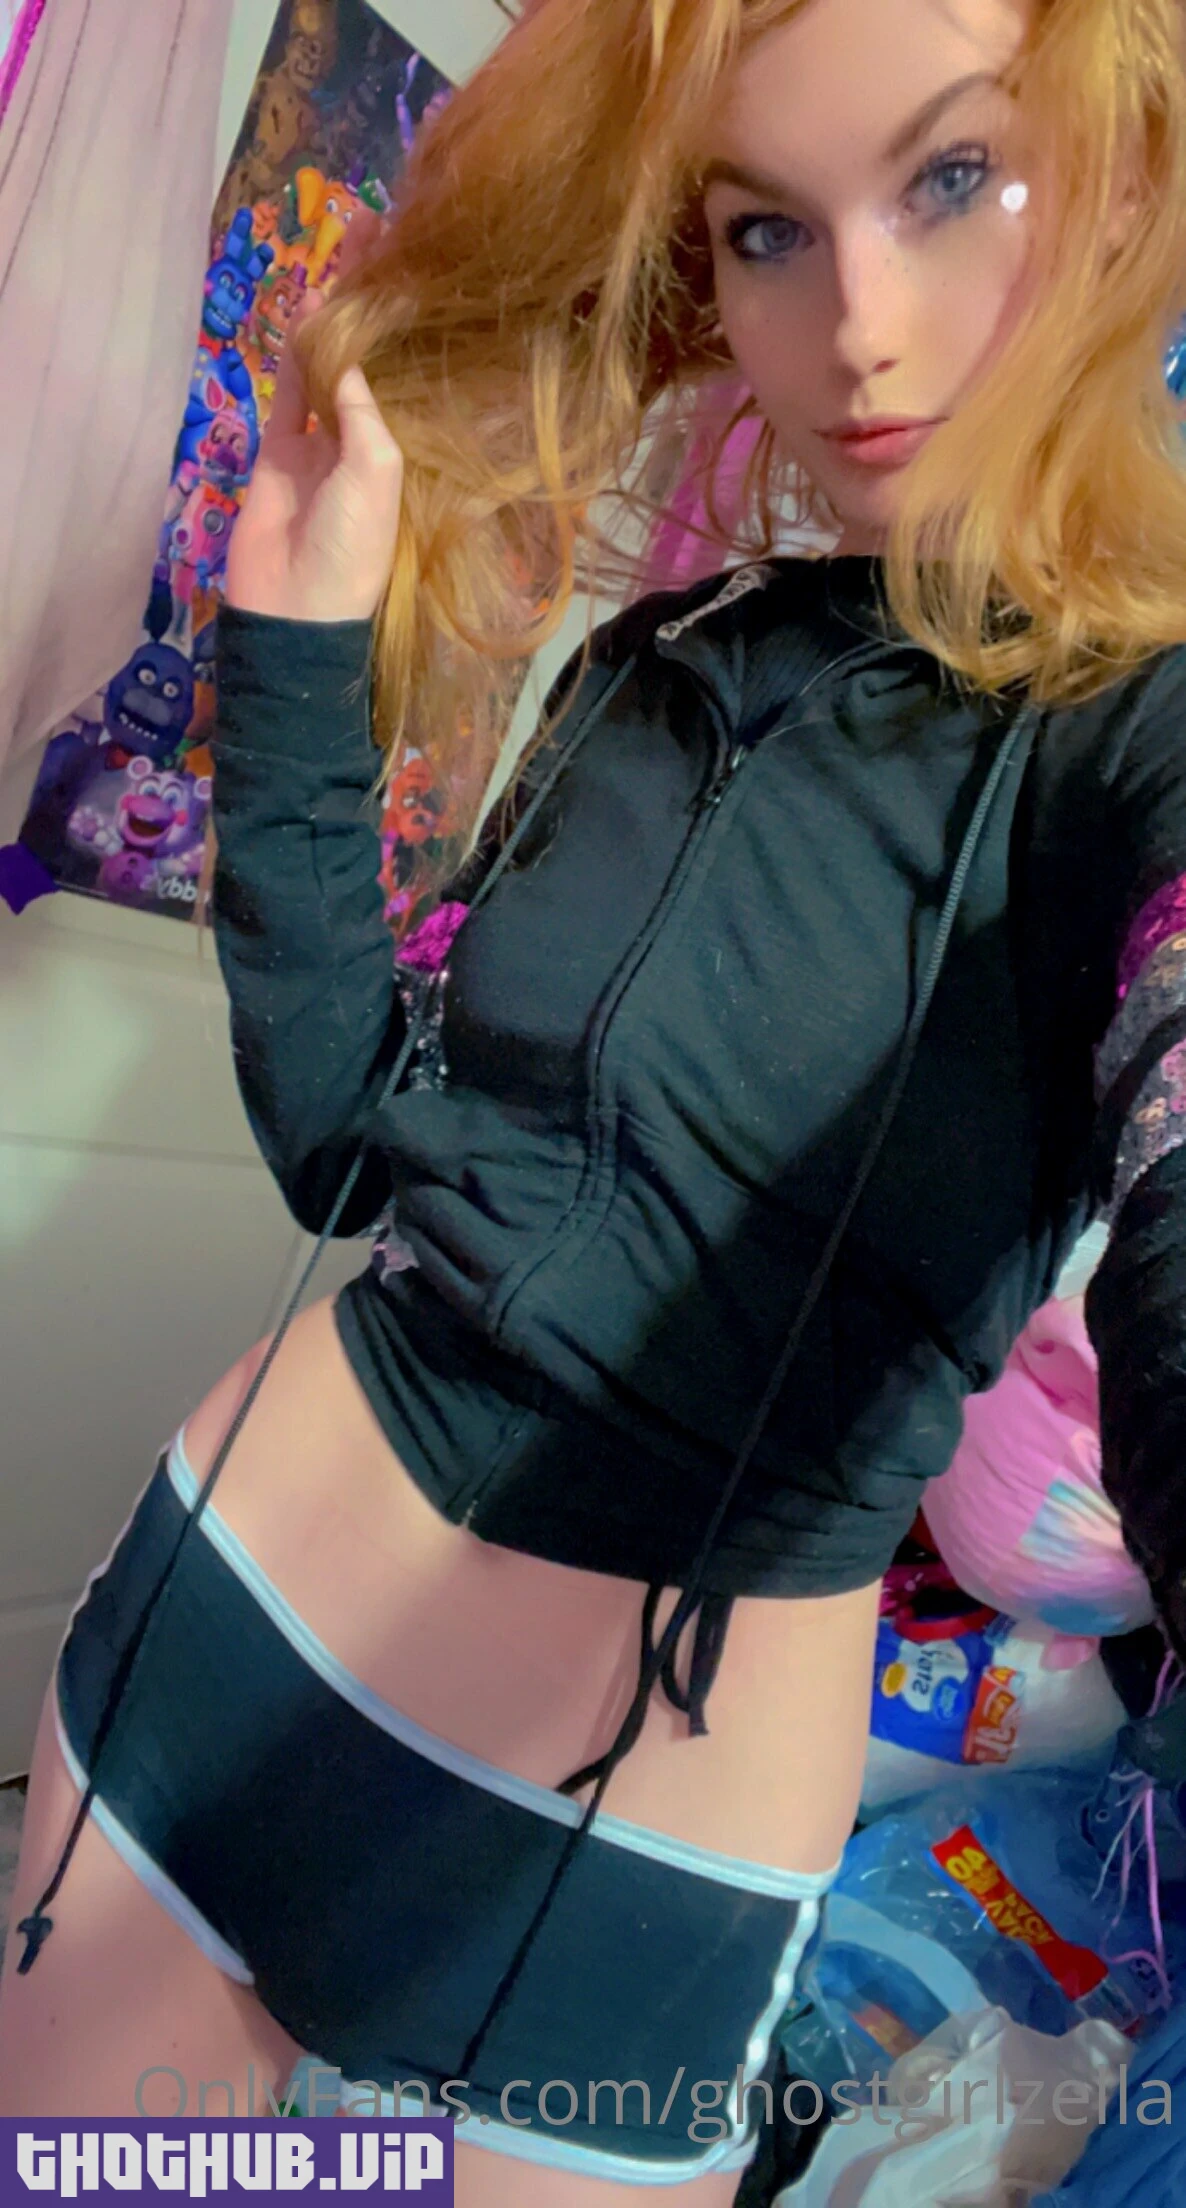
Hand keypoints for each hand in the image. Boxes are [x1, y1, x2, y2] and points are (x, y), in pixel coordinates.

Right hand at [224, 223, 402, 624]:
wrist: (292, 609)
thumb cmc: (351, 548)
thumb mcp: (375, 473)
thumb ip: (364, 409)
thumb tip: (351, 352)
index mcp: (406, 454)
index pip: (412, 377)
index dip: (413, 326)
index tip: (420, 269)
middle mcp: (367, 443)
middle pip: (370, 361)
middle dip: (372, 305)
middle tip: (375, 237)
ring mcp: (320, 445)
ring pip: (327, 368)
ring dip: (333, 317)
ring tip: (341, 254)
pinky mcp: (278, 451)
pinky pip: (289, 392)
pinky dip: (295, 353)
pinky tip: (305, 307)